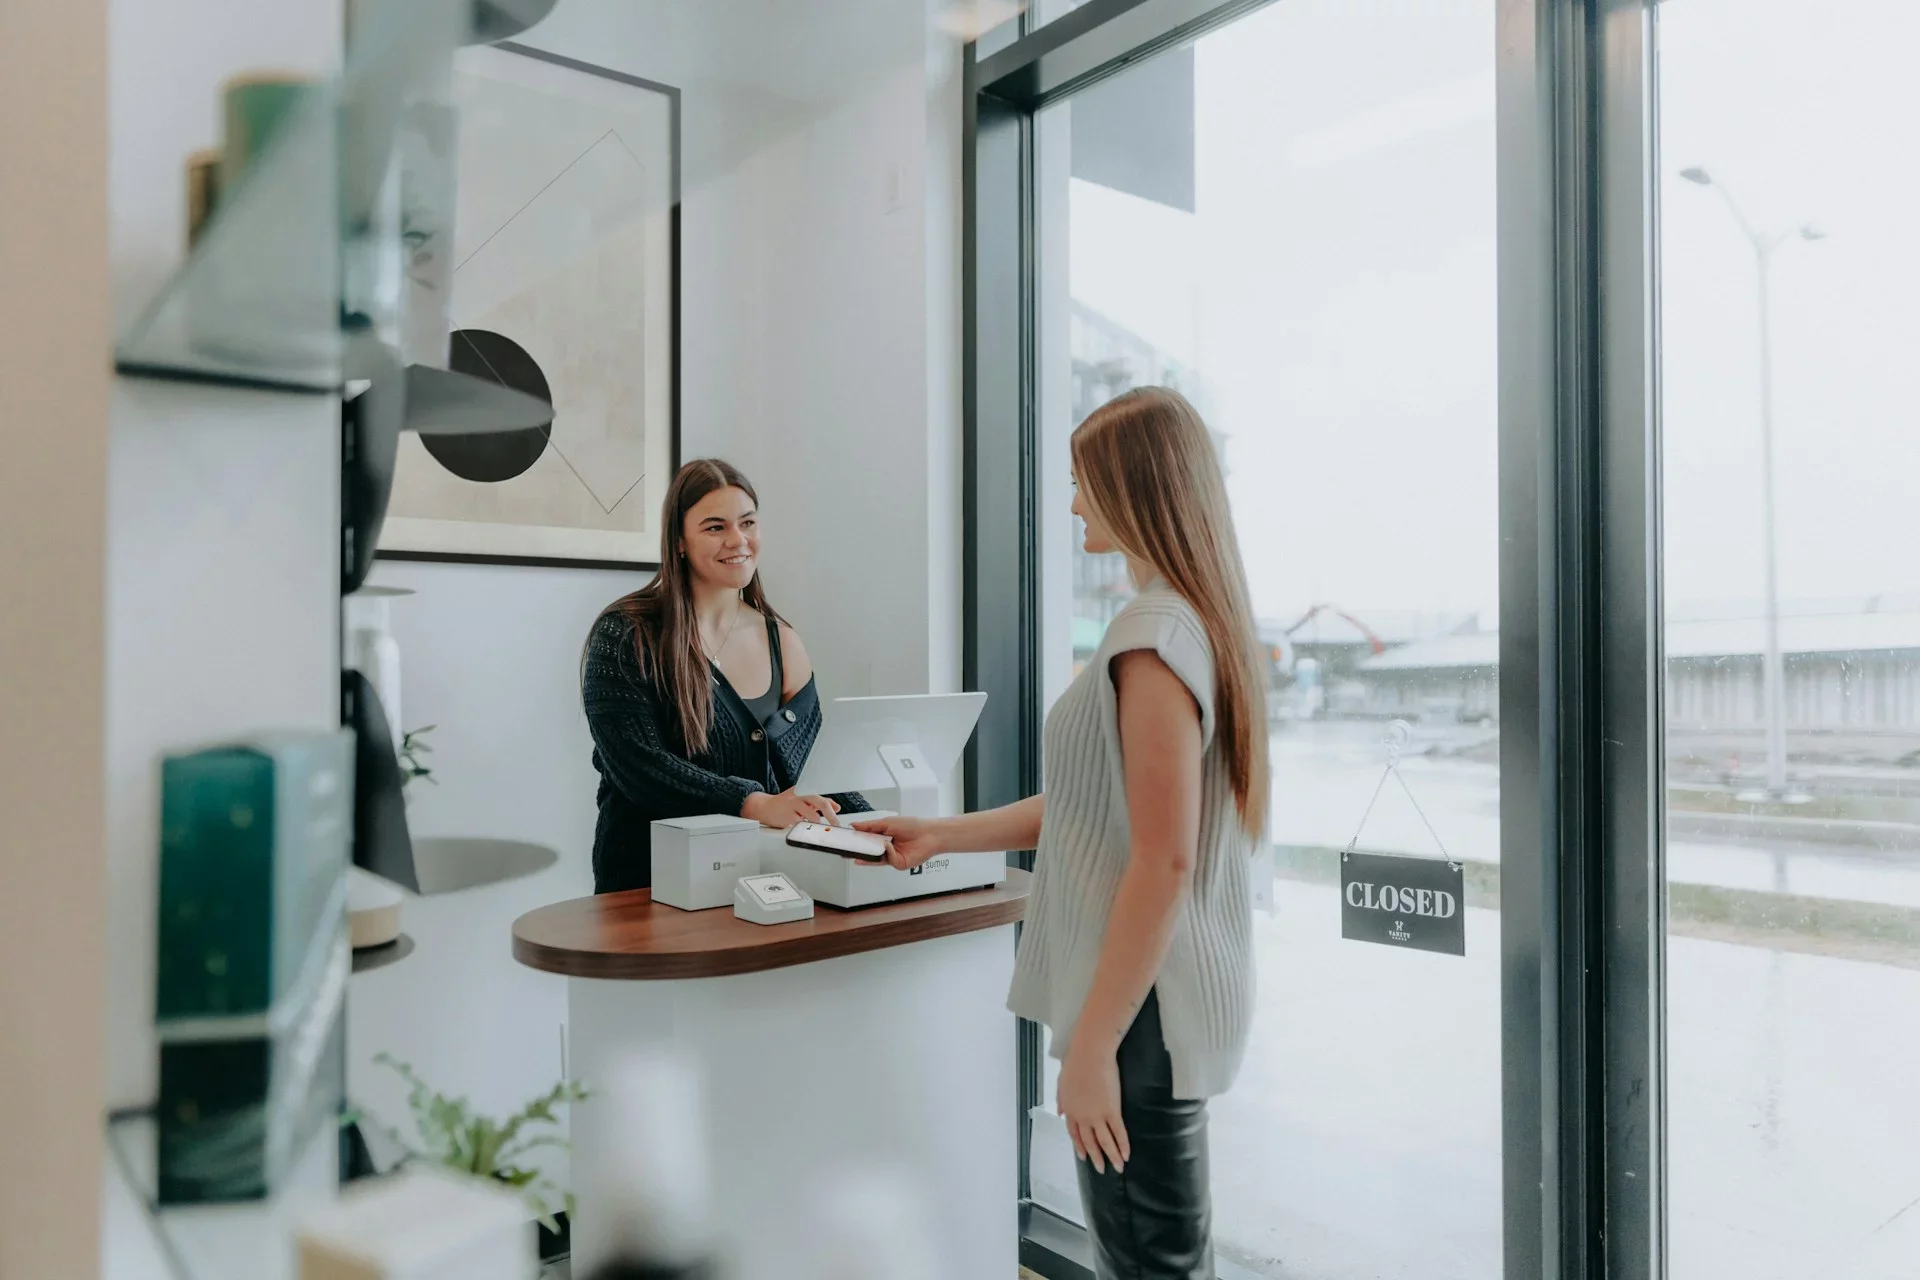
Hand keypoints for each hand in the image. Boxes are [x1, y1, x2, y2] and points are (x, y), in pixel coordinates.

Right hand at [741, 789, 839, 828]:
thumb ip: (819, 802)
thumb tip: (836, 807)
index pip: (823, 798)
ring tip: (814, 827)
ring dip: (816, 824)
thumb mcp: (803, 799)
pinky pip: (801, 824)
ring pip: (813, 816)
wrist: (764, 807)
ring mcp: (793, 804)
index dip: (832, 809)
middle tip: (835, 826)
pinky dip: (804, 828)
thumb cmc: (785, 803)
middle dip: (831, 817)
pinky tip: (801, 827)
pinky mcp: (787, 816)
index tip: (837, 821)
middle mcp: (800, 794)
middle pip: (821, 803)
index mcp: (805, 789)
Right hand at [852, 815, 943, 869]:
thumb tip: (854, 825)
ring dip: (869, 855)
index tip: (847, 841)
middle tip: (848, 849)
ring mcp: (892, 857)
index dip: (857, 841)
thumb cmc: (913, 825)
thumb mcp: (887, 822)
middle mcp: (887, 848)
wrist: (930, 834)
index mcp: (883, 836)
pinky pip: (888, 859)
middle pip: (869, 851)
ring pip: (876, 859)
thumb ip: (869, 826)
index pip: (866, 840)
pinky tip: (888, 845)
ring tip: (861, 851)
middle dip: (859, 851)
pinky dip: (887, 852)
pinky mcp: (898, 864)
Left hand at [1057, 1038, 1127, 1174]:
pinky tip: (1127, 1154)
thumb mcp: (1062, 1082)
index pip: (1074, 1133)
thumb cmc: (1076, 1063)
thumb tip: (1059, 1113)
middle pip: (1089, 1142)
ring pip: (1104, 1142)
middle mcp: (1082, 1117)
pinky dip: (1123, 1145)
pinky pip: (1118, 1132)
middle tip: (1100, 1169)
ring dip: (1111, 1157)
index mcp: (1070, 1110)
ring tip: (1118, 1168)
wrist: (1090, 1054)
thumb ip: (1061, 1099)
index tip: (1084, 1156)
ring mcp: (1097, 1116)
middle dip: (1096, 1157)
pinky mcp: (1112, 1111)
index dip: (1080, 1146)